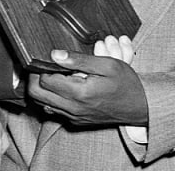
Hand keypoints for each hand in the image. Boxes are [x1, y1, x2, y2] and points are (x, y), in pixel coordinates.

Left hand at [27, 35, 147, 126]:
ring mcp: (74, 117)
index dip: (41, 66)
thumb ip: (79, 59)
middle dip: (34, 78)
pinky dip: (51, 98)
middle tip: (42, 65)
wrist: (140, 106)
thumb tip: (54, 55)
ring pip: (43, 104)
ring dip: (41, 88)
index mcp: (79, 93)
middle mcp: (73, 108)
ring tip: (51, 74)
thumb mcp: (107, 65)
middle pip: (36, 94)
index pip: (44, 80)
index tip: (46, 57)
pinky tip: (61, 86)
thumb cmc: (125, 83)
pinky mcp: (76, 121)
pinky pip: (54, 110)